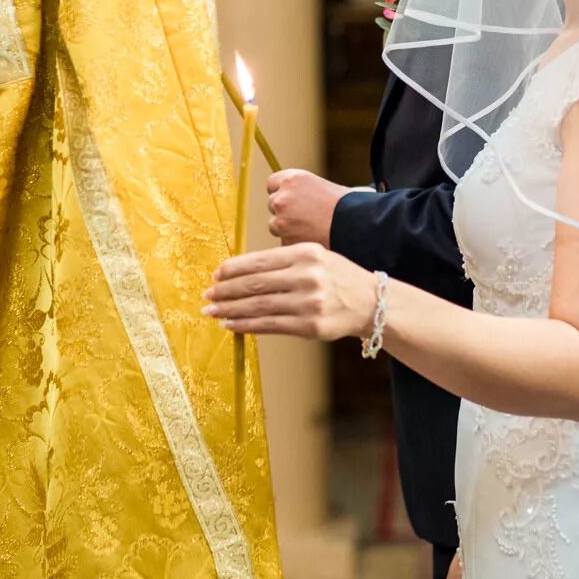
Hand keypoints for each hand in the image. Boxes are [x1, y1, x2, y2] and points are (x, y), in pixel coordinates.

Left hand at [205, 243, 377, 341]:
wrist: (371, 302)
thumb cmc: (337, 278)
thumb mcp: (315, 257)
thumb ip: (283, 262)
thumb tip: (240, 272)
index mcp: (305, 253)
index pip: (259, 261)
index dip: (233, 269)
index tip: (215, 275)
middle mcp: (307, 276)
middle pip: (255, 283)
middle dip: (226, 291)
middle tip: (207, 296)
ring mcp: (309, 302)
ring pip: (259, 306)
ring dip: (231, 310)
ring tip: (213, 312)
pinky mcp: (311, 326)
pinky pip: (270, 325)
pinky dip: (247, 325)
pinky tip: (232, 324)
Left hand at [266, 168, 348, 247]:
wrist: (357, 224)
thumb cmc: (346, 204)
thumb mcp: (320, 185)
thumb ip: (300, 190)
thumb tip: (291, 197)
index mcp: (292, 179)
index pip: (272, 184)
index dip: (283, 192)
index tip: (293, 199)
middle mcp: (282, 198)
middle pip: (273, 204)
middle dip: (285, 210)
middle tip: (306, 216)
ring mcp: (281, 220)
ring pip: (276, 225)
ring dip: (288, 228)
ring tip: (312, 228)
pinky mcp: (285, 240)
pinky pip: (284, 242)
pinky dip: (295, 242)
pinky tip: (313, 238)